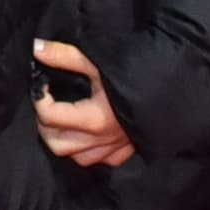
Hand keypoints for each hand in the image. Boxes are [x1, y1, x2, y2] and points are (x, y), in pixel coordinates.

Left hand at [30, 40, 133, 166]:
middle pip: (56, 143)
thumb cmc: (135, 74)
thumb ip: (65, 56)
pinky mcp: (125, 153)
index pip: (49, 116)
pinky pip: (98, 160)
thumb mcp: (98, 62)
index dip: (40, 99)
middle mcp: (102, 140)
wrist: (173, 91)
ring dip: (63, 140)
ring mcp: (114, 150)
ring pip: (75, 157)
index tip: (43, 86)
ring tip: (63, 120)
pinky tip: (86, 133)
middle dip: (45, 124)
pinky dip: (86, 150)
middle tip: (48, 104)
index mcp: (94, 118)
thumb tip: (36, 48)